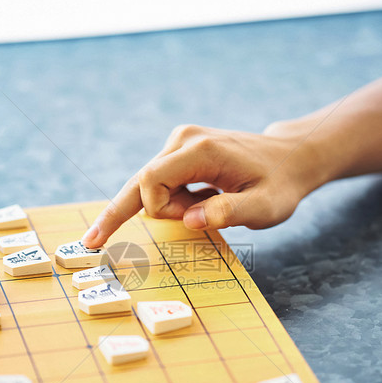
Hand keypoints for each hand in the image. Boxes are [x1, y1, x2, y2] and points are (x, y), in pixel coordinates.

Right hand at [82, 123, 324, 247]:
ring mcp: (179, 142)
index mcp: (201, 150)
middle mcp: (183, 140)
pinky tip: (201, 199)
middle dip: (125, 213)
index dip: (157, 210)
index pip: (150, 181)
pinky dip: (171, 201)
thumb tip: (190, 220)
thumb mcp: (265, 208)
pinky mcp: (178, 150)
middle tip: (91, 242)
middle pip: (138, 182)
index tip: (187, 221)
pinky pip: (158, 183)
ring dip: (170, 208)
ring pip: (147, 185)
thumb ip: (229, 212)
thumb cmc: (280, 185)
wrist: (290, 159)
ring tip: (208, 206)